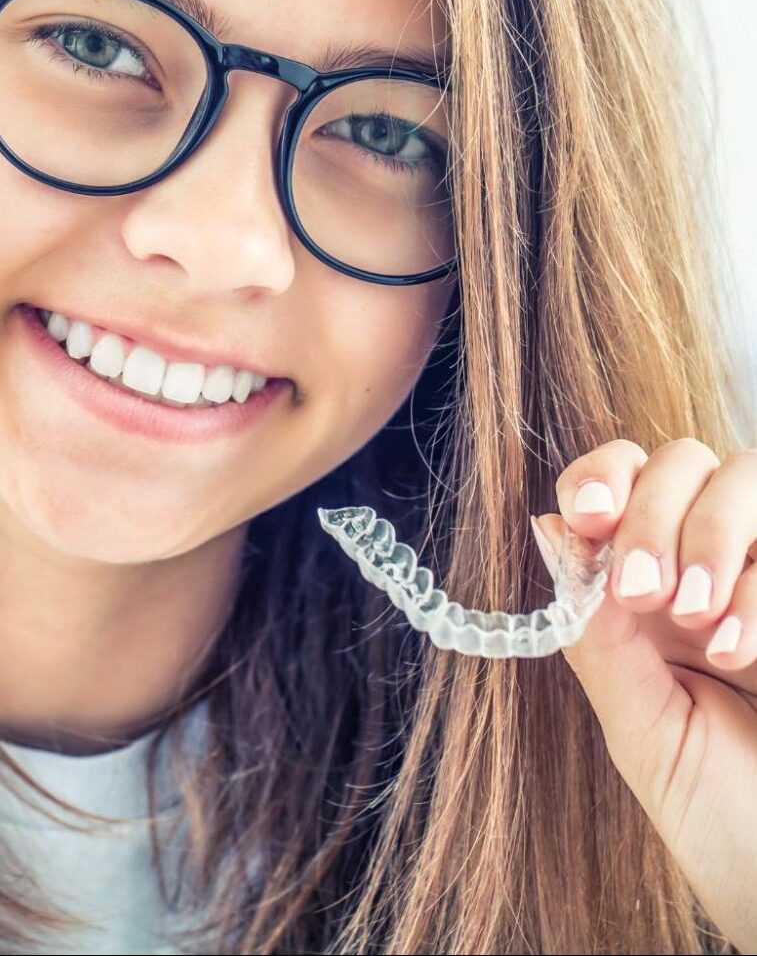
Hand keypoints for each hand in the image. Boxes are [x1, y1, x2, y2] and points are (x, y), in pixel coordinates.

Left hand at [533, 438, 756, 953]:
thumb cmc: (725, 822)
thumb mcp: (641, 728)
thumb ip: (598, 634)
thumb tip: (547, 530)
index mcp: (653, 590)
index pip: (622, 481)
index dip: (601, 477)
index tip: (585, 515)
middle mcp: (716, 569)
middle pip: (684, 462)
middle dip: (656, 512)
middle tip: (645, 592)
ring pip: (747, 477)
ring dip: (713, 537)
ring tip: (697, 624)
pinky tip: (744, 654)